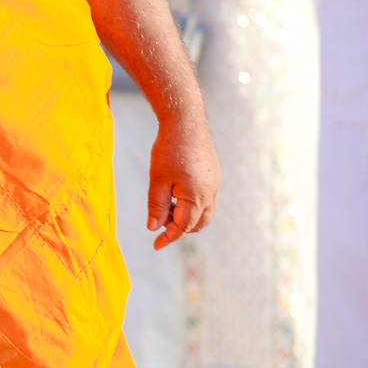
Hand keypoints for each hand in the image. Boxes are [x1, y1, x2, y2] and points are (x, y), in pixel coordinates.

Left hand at [147, 116, 218, 249]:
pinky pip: (206, 199)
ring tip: (166, 211)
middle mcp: (210, 194)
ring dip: (186, 217)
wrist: (187, 122)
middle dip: (179, 229)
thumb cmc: (169, 150)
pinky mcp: (214, 176)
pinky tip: (176, 196)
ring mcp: (215, 185)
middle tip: (159, 226)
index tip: (155, 245)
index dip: (168, 237)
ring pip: (204, 213)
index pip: (183, 227)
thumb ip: (157, 206)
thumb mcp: (157, 180)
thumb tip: (153, 228)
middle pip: (197, 224)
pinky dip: (192, 205)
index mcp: (197, 198)